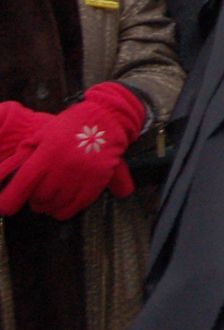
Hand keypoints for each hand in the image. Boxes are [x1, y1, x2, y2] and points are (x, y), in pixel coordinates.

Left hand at [0, 81, 144, 219]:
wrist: (107, 118)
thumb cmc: (70, 125)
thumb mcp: (42, 135)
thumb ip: (23, 155)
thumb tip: (0, 176)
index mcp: (46, 155)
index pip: (21, 186)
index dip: (9, 202)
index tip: (5, 207)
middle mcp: (62, 168)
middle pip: (39, 198)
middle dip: (33, 200)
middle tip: (36, 196)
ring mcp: (81, 177)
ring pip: (56, 205)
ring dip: (48, 206)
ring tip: (48, 200)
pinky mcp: (96, 182)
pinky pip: (76, 207)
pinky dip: (64, 211)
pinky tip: (61, 207)